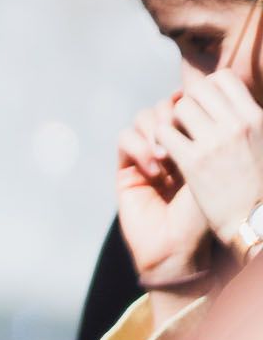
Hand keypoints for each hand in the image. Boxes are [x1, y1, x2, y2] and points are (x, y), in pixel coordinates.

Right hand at [116, 103, 215, 287]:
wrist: (180, 249)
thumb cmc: (206, 213)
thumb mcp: (214, 165)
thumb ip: (207, 130)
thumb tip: (200, 90)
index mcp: (198, 140)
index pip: (190, 101)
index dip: (192, 98)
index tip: (203, 112)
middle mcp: (173, 144)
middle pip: (167, 103)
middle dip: (174, 114)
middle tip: (183, 134)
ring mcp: (147, 155)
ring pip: (145, 116)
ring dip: (155, 131)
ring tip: (167, 158)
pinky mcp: (125, 169)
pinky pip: (125, 138)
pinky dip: (138, 147)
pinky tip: (154, 170)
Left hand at [164, 42, 262, 242]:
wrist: (254, 224)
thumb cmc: (257, 188)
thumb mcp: (261, 144)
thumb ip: (248, 123)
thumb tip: (237, 104)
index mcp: (256, 118)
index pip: (224, 78)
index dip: (207, 89)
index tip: (202, 107)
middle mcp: (237, 125)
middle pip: (198, 90)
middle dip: (186, 105)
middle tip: (184, 126)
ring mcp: (215, 143)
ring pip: (179, 109)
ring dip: (171, 123)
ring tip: (175, 142)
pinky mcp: (193, 163)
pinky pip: (165, 134)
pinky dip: (159, 143)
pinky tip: (165, 158)